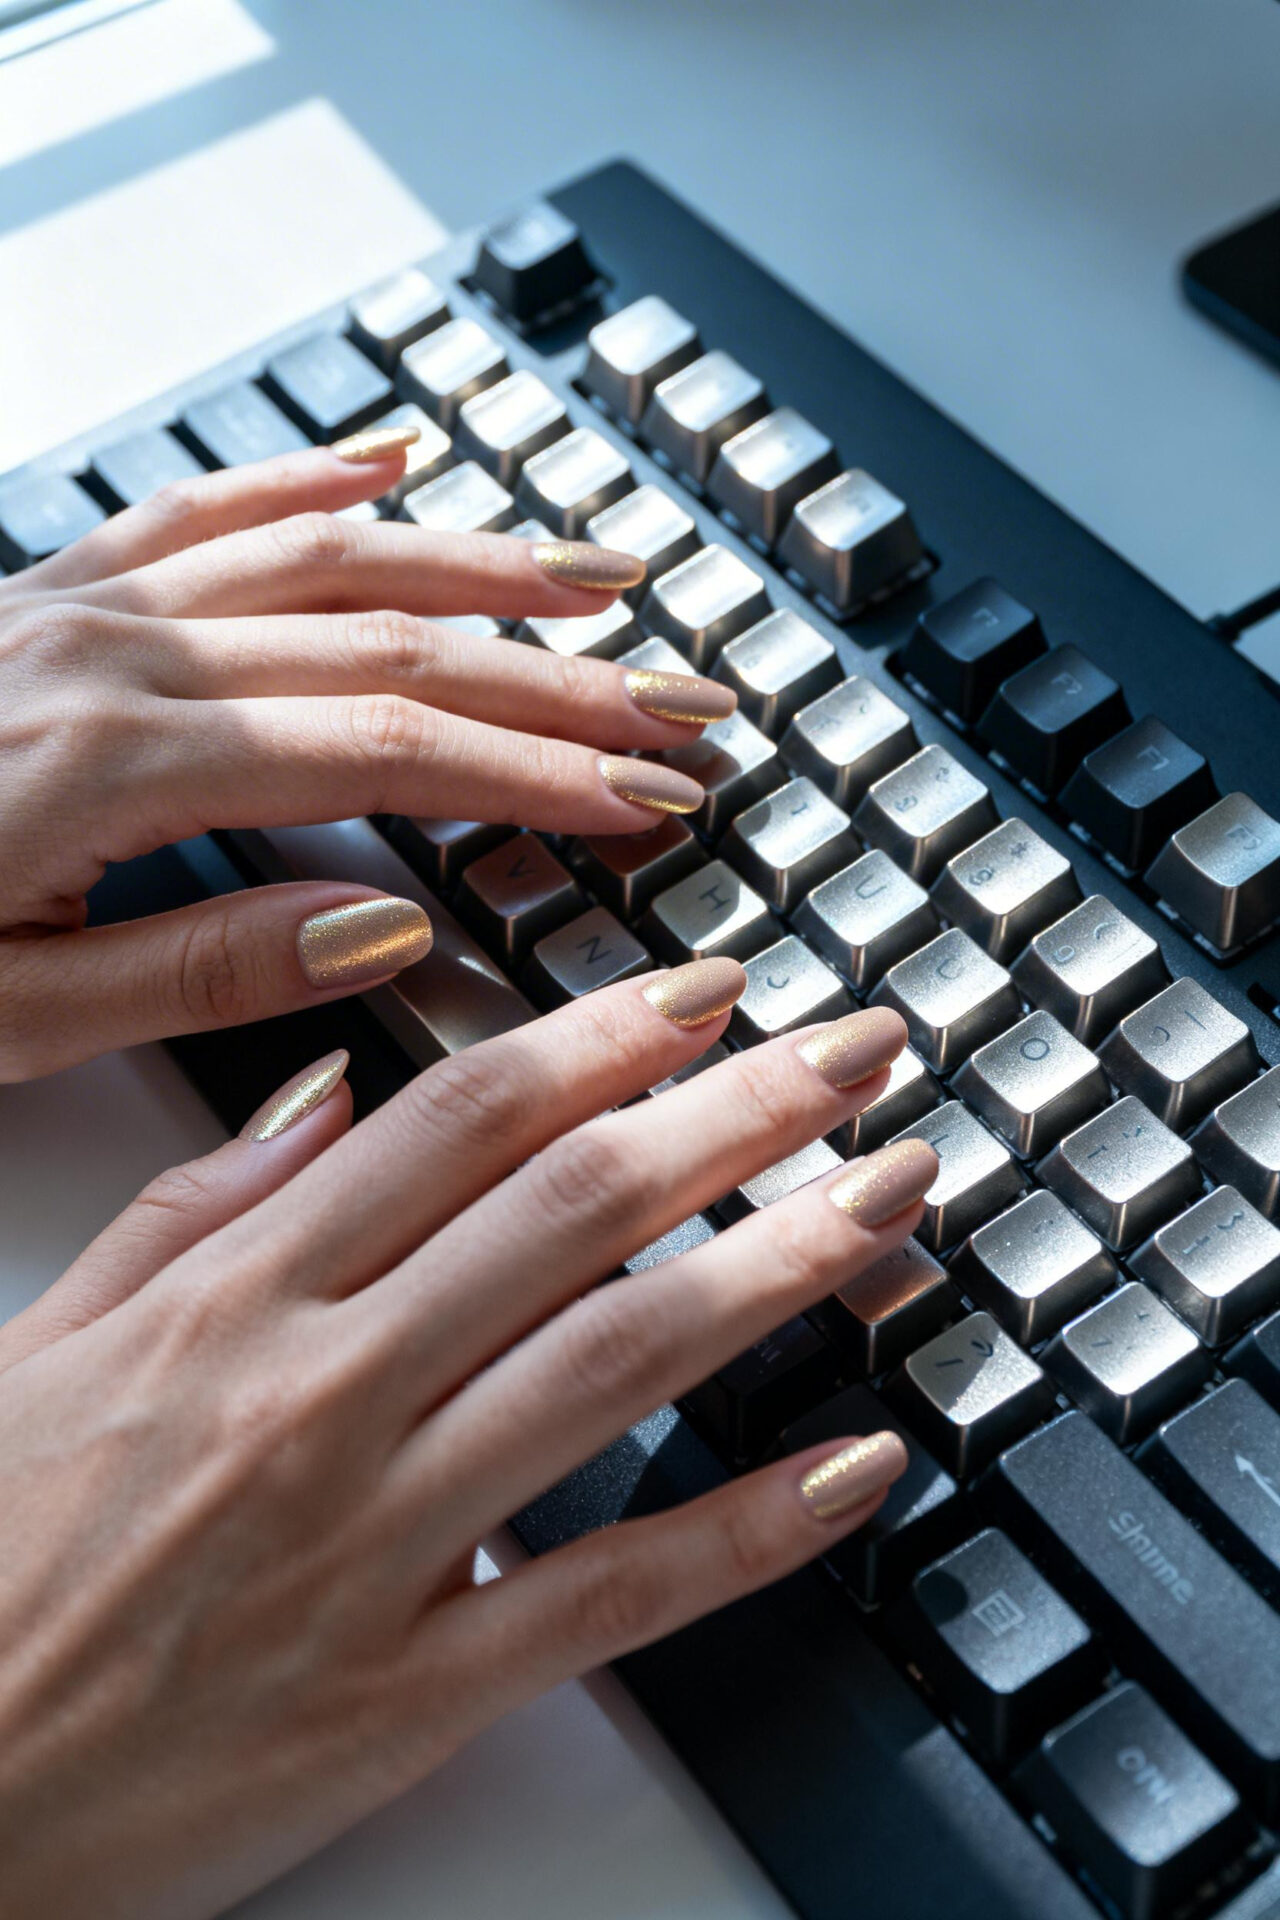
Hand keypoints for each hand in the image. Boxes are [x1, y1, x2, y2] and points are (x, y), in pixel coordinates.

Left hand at [0, 432, 730, 1079]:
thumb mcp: (14, 1014)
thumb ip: (206, 966)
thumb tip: (384, 932)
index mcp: (122, 765)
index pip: (393, 750)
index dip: (540, 773)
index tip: (648, 799)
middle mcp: (122, 655)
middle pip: (396, 643)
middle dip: (562, 678)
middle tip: (682, 709)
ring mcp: (92, 605)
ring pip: (329, 552)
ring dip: (482, 566)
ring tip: (603, 582)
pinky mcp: (62, 591)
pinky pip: (207, 505)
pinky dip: (314, 483)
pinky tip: (396, 470)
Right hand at [0, 971, 934, 1916]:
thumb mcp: (47, 1338)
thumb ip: (199, 1203)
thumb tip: (334, 1086)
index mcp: (237, 1297)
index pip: (465, 1120)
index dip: (610, 1039)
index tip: (712, 993)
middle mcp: (322, 1395)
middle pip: (577, 1207)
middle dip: (740, 1110)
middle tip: (859, 1050)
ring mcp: (375, 1544)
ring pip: (620, 1361)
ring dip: (782, 1265)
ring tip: (896, 1196)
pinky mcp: (409, 1692)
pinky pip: (610, 1594)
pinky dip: (748, 1524)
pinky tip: (858, 1462)